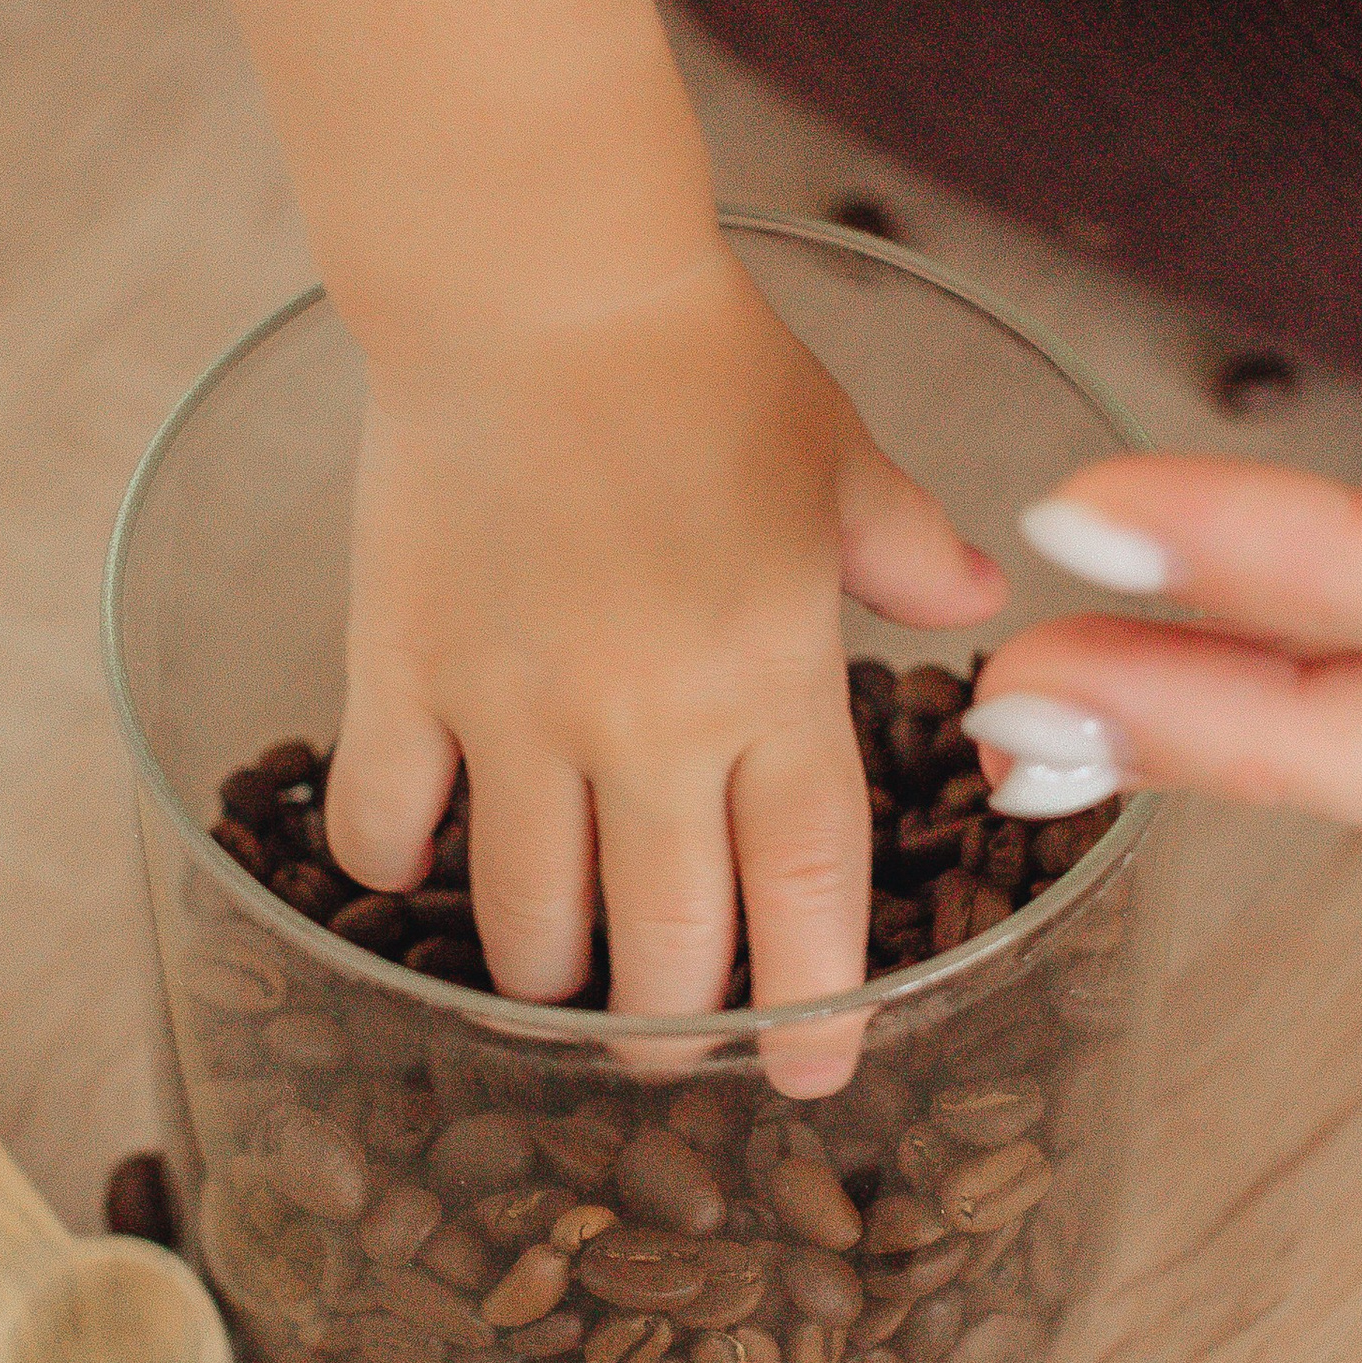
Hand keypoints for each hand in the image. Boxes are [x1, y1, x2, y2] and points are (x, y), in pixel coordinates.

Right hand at [325, 239, 1002, 1088]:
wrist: (533, 284)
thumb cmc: (698, 364)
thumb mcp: (837, 456)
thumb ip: (904, 549)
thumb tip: (972, 602)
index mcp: (771, 682)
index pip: (802, 895)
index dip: (809, 1009)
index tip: (806, 1077)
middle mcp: (648, 724)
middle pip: (663, 947)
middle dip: (671, 1025)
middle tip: (667, 1038)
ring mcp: (516, 708)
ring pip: (526, 917)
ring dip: (545, 974)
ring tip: (555, 973)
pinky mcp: (402, 670)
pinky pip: (388, 820)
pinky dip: (398, 864)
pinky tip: (413, 863)